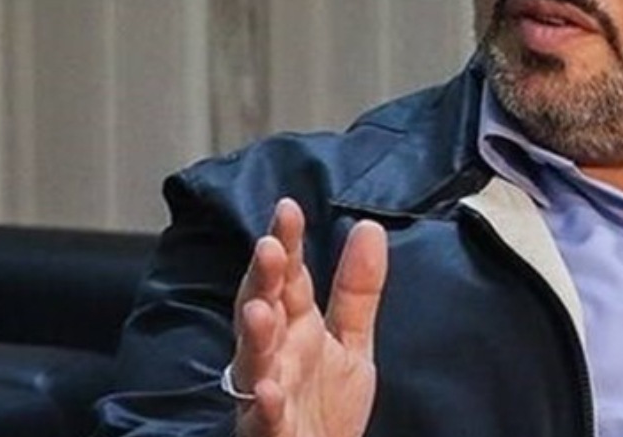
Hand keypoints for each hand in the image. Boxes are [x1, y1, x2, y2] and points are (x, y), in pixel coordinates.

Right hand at [229, 198, 387, 436]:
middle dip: (263, 279)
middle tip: (269, 247)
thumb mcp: (351, 342)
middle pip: (262, 307)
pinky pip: (263, 419)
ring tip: (260, 310)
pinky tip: (270, 391)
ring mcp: (265, 391)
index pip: (289, 276)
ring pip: (252, 361)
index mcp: (294, 326)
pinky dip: (264, 405)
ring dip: (253, 337)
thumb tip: (369, 226)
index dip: (287, 243)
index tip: (288, 208)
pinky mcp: (269, 431)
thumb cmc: (325, 405)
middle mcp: (274, 352)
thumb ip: (357, 289)